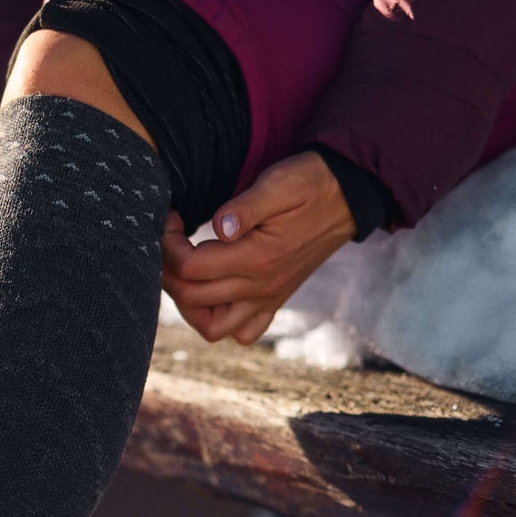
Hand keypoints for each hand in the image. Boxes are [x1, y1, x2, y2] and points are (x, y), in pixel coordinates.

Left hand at [162, 151, 355, 345]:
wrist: (348, 196)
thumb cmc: (309, 183)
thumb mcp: (279, 184)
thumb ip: (246, 207)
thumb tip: (219, 226)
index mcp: (257, 258)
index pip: (189, 268)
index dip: (167, 245)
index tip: (170, 218)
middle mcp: (261, 287)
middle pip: (191, 299)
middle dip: (168, 271)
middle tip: (168, 242)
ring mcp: (268, 299)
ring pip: (212, 328)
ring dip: (189, 304)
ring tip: (185, 271)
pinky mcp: (275, 301)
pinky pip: (242, 333)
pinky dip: (220, 320)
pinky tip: (214, 290)